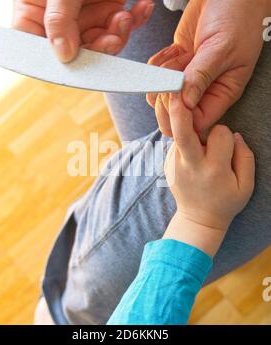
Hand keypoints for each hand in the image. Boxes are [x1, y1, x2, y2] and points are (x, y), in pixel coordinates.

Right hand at [13, 0, 153, 61]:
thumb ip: (59, 19)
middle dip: (98, 47)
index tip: (75, 61)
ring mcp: (84, 14)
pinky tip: (140, 9)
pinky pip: (119, 24)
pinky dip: (134, 19)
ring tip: (124, 18)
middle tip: (112, 37)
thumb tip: (63, 55)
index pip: (38, 47)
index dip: (55, 61)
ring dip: (117, 35)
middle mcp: (59, 18)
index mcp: (35, 12)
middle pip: (76, 50)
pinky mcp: (107, 9)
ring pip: (101, 41)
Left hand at [147, 0, 267, 136]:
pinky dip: (157, 64)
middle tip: (171, 78)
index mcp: (221, 94)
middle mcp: (202, 91)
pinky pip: (155, 75)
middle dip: (165, 101)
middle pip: (173, 116)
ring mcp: (186, 79)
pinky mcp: (175, 65)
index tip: (176, 97)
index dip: (181, 117)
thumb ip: (201, 76)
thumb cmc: (238, 17)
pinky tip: (172, 51)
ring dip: (160, 78)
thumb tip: (185, 104)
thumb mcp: (222, 48)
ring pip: (159, 97)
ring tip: (178, 58)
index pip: (196, 123)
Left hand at [163, 94, 254, 256]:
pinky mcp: (166, 163)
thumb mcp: (246, 185)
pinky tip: (191, 153)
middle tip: (175, 89)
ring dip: (187, 127)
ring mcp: (174, 164)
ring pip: (180, 134)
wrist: (197, 220)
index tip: (226, 145)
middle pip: (184, 131)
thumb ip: (244, 157)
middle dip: (179, 109)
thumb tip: (233, 134)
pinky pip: (176, 143)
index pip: (221, 134)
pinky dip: (184, 140)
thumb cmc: (225, 202)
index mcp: (213, 169)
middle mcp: (190, 165)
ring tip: (196, 141)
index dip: (225, 135)